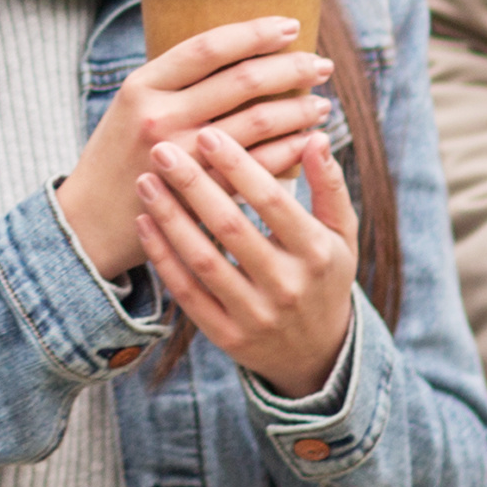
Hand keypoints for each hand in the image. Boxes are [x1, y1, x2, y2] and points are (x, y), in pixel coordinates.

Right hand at [54, 20, 331, 281]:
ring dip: (298, 109)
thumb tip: (243, 51)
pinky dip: (290, 149)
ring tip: (321, 104)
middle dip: (291, 68)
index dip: (255, 32)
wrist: (89, 221)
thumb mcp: (131, 105)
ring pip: (258, 121)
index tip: (291, 26)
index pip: (209, 47)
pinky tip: (307, 141)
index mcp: (142, 85)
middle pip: (242, 81)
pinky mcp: (199, 194)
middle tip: (320, 65)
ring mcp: (181, 157)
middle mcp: (160, 116)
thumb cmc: (118, 156)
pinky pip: (259, 166)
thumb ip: (176, 82)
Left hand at [138, 120, 360, 395]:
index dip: (238, 166)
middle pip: (231, 227)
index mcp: (316, 253)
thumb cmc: (325, 275)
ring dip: (170, 218)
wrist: (316, 353)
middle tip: (162, 149)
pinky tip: (144, 223)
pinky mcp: (226, 336)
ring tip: (145, 180)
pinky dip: (162, 257)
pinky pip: (187, 293)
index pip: (272, 201)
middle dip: (193, 184)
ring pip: (203, 260)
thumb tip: (316, 137)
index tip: (208, 133)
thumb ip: (330, 186)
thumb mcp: (341, 234)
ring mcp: (255, 315)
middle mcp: (287, 286)